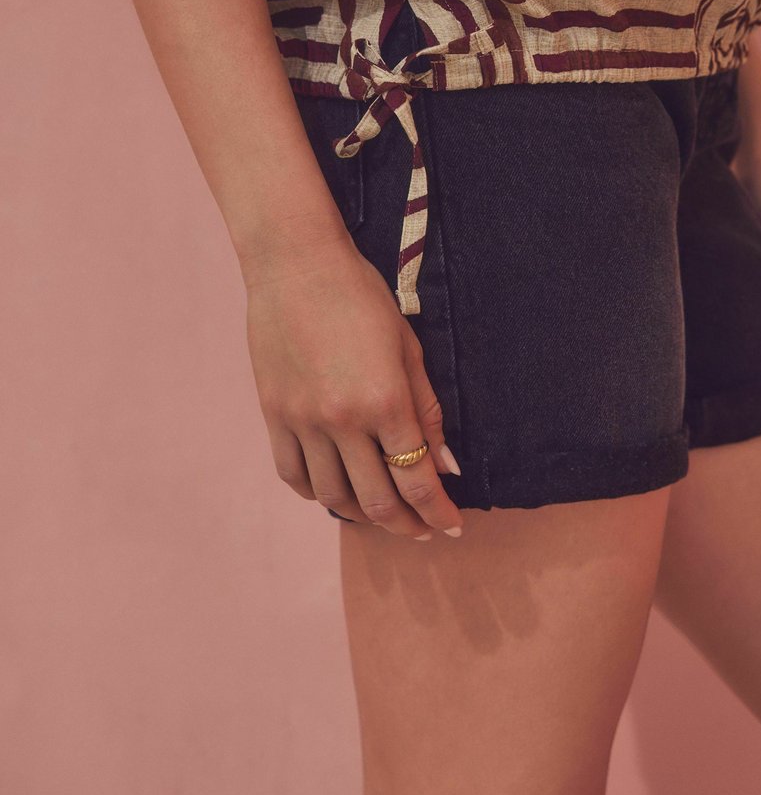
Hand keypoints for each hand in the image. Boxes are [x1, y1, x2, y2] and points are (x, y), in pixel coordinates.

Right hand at [241, 233, 464, 538]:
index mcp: (386, 401)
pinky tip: (335, 490)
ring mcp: (303, 421)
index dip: (439, 511)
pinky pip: (293, 475)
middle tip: (423, 529)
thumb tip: (446, 465)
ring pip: (334, 496)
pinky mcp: (274, 415)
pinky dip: (317, 493)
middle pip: (378, 501)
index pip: (418, 480)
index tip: (453, 526)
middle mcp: (343, 420)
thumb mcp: (407, 347)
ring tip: (383, 513)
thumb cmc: (360, 296)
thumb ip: (427, 409)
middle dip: (408, 525)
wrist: (295, 266)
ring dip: (364, 515)